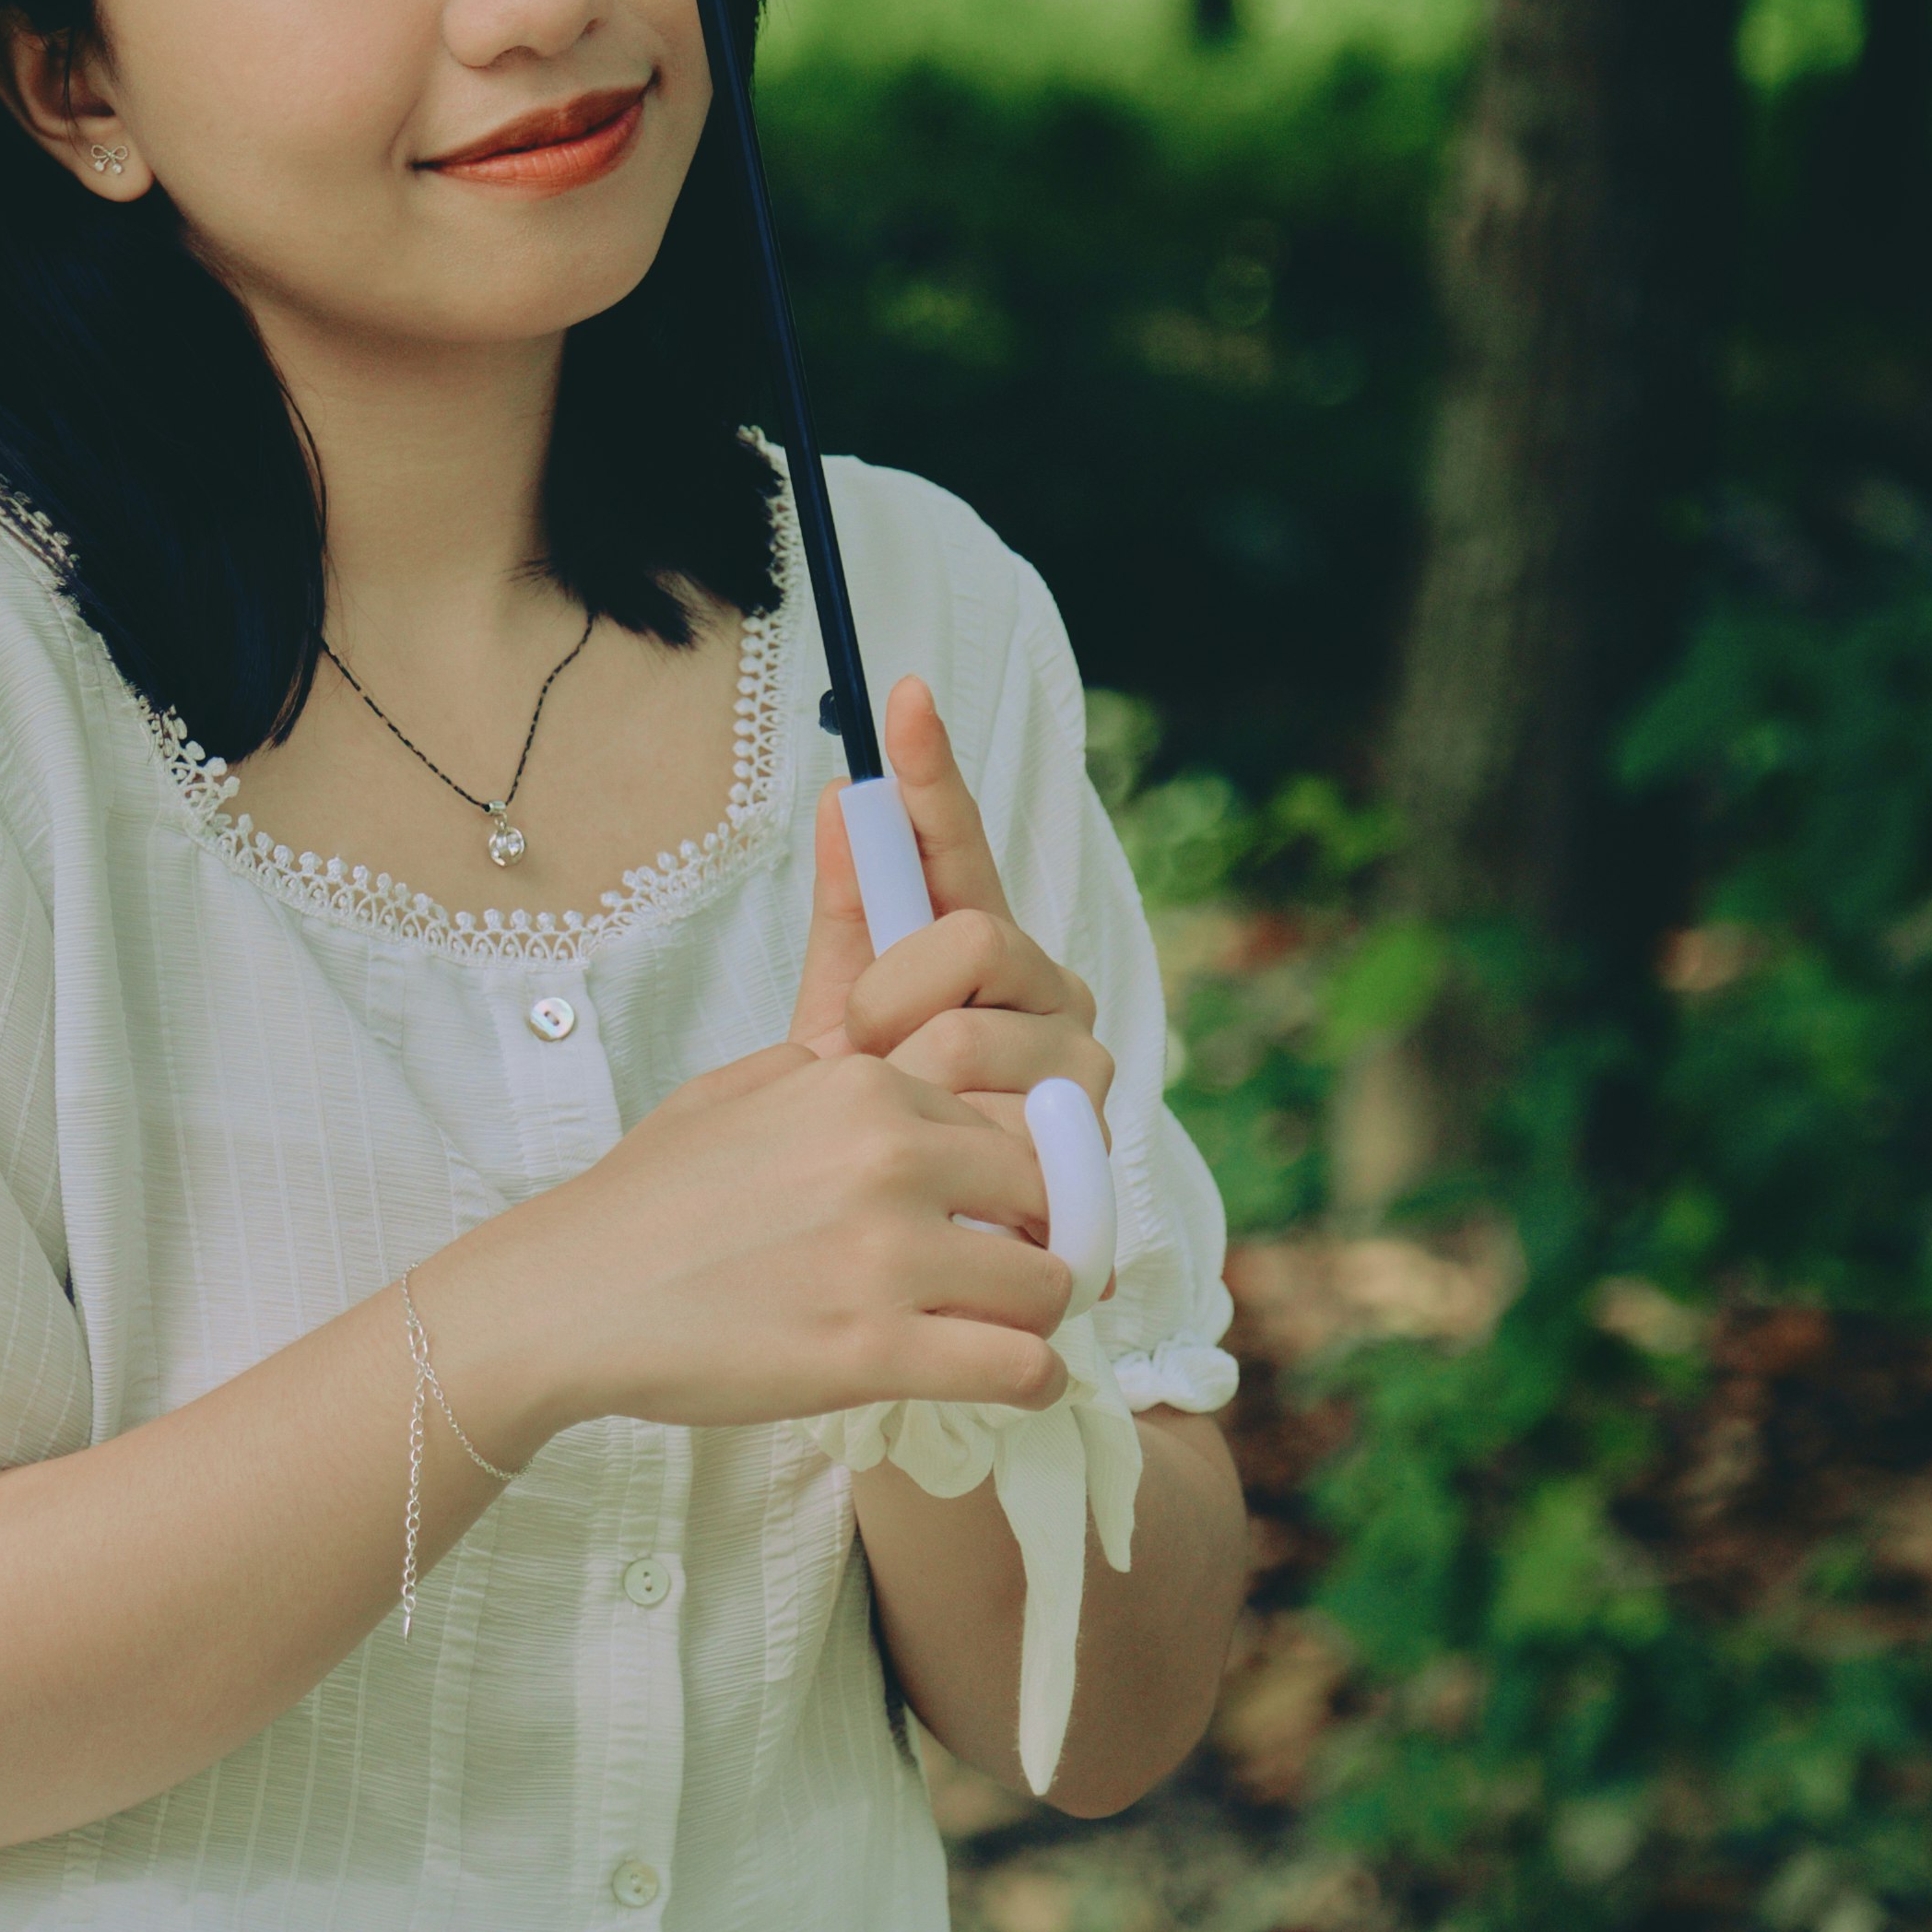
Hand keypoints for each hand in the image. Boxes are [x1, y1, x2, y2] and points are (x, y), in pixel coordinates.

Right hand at [432, 1033, 1072, 1451]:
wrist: (564, 1298)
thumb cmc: (640, 1204)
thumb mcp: (732, 1091)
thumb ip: (822, 1074)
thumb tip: (884, 1076)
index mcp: (865, 1087)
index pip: (1008, 1124)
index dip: (1013, 1179)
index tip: (998, 1218)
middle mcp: (889, 1157)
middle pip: (1047, 1195)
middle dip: (1040, 1239)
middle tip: (1010, 1281)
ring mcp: (885, 1255)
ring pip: (1047, 1284)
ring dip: (1036, 1317)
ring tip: (1007, 1338)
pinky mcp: (872, 1350)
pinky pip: (1017, 1365)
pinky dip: (1031, 1381)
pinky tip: (1012, 1384)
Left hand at [788, 673, 1113, 1141]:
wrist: (902, 1234)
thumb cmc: (877, 1119)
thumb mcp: (842, 1017)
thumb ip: (852, 912)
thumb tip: (848, 795)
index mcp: (991, 949)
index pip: (959, 847)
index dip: (934, 776)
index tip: (902, 697)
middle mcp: (1053, 992)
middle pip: (974, 937)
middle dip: (896, 995)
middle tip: (866, 1050)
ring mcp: (1081, 1066)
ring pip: (978, 1036)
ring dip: (917, 1084)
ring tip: (904, 1127)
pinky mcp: (1089, 1147)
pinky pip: (1003, 1123)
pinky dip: (962, 1151)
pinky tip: (963, 1177)